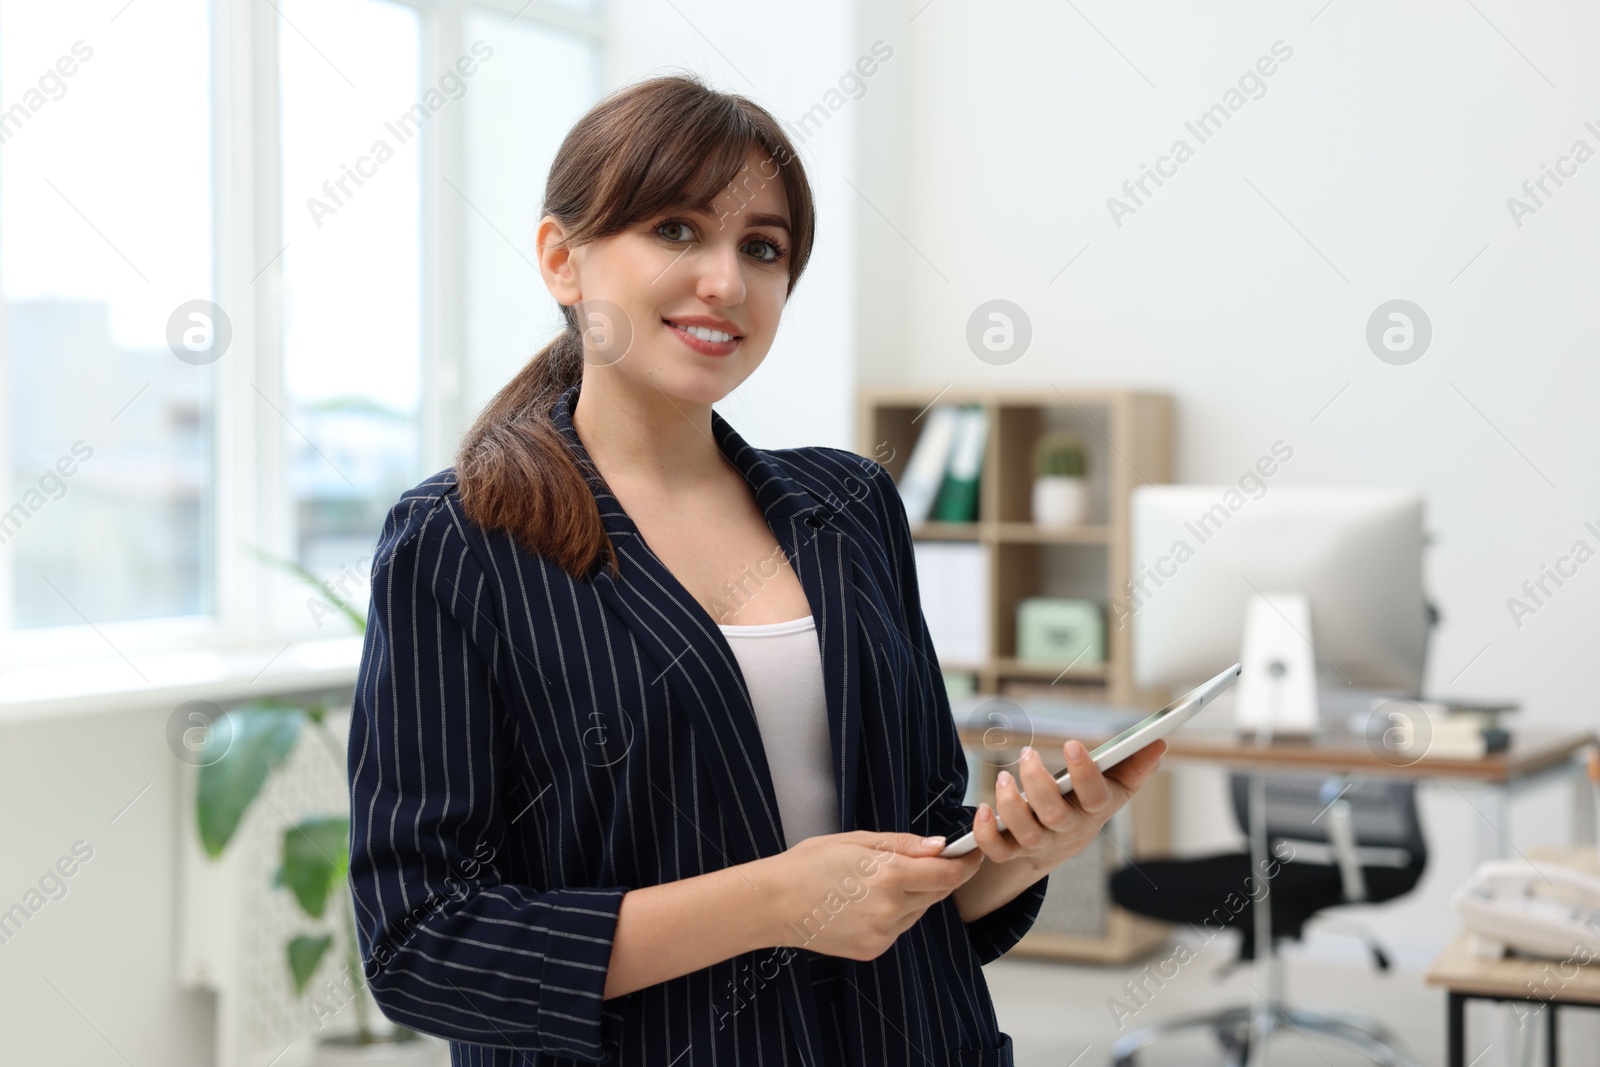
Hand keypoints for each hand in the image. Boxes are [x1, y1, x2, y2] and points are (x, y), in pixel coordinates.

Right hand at [764, 831, 983, 960]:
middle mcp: (890, 909)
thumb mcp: (855, 840)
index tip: (973, 853)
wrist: (773, 903)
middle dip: (938, 875)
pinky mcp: (873, 950)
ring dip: (915, 894)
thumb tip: (940, 845)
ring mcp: (882, 934)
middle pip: (936, 893)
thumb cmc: (809, 863)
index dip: (965, 864)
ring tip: (882, 879)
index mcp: (888, 876)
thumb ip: (902, 844)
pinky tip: (868, 900)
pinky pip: (899, 927)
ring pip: (918, 911)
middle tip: (928, 859)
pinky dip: (896, 912)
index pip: (946, 875)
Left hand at [970, 739, 1166, 872]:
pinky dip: (987, 834)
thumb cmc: (1090, 802)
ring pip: (1025, 833)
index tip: (1072, 744)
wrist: (1065, 843)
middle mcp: (1067, 830)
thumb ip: (1135, 765)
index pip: (1095, 796)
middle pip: (1054, 816)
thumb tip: (1158, 742)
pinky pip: (998, 851)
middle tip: (1026, 754)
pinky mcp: (1013, 850)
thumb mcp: (1115, 785)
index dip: (1085, 773)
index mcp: (1094, 810)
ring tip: (1003, 778)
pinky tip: (982, 809)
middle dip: (1039, 784)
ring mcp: (1039, 843)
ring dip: (1011, 805)